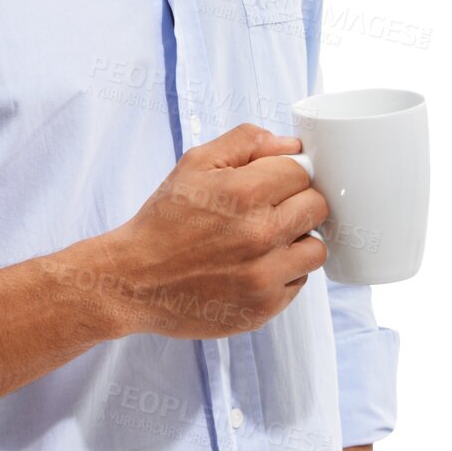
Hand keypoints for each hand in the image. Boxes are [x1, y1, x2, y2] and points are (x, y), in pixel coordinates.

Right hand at [97, 123, 329, 339]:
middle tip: (268, 209)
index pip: (303, 171)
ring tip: (264, 240)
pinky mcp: (265, 307)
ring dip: (297, 241)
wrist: (134, 281)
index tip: (271, 182)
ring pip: (317, 248)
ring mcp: (266, 276)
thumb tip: (289, 144)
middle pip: (317, 207)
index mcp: (245, 192)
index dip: (286, 173)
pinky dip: (283, 273)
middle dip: (297, 202)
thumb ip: (244, 143)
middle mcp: (261, 235)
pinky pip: (299, 282)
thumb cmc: (164, 221)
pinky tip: (252, 266)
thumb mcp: (194, 164)